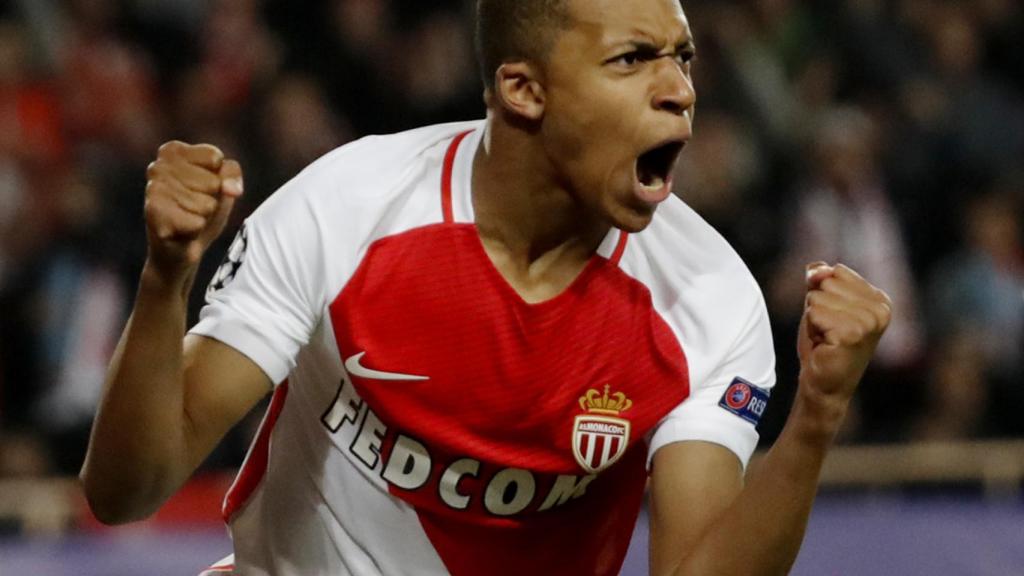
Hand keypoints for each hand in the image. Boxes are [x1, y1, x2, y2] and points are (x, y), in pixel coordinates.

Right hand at [144, 141, 243, 278]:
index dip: (220, 178)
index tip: (205, 188)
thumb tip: (231, 189)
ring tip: (188, 217)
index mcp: (172, 151)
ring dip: (204, 216)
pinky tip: (181, 230)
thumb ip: (232, 174)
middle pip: (213, 182)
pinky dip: (197, 230)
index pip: (215, 158)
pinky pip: (198, 222)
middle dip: (212, 199)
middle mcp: (156, 166)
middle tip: (195, 208)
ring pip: (206, 204)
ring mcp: (153, 191)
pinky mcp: (154, 216)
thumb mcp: (223, 186)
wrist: (182, 248)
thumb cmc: (202, 210)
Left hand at [796, 263, 891, 409]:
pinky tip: (824, 344)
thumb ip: (820, 278)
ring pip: (817, 297)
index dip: (823, 293)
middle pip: (826, 282)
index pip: (837, 271)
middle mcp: (880, 309)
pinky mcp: (852, 334)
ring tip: (826, 338)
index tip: (833, 318)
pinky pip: (813, 313)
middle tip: (828, 331)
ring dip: (814, 319)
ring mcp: (868, 322)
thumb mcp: (822, 303)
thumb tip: (817, 270)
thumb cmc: (823, 343)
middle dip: (817, 306)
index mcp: (880, 299)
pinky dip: (812, 328)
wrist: (824, 383)